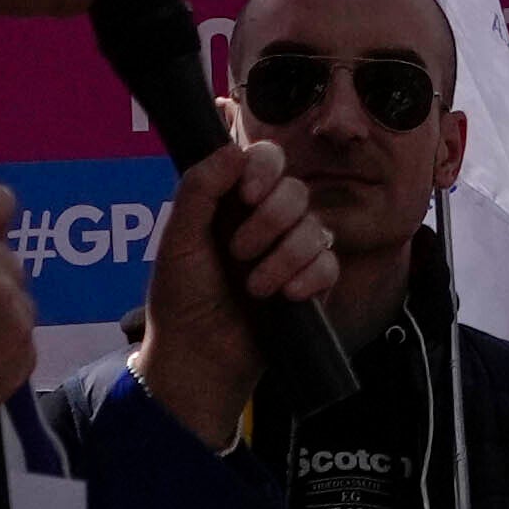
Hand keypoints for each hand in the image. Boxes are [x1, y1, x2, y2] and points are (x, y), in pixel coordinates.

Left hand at [129, 138, 333, 445]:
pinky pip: (329, 264)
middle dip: (270, 220)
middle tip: (239, 251)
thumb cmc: (180, 300)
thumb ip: (200, 189)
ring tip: (254, 287)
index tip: (246, 194)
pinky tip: (285, 296)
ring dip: (284, 257)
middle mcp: (266, 223)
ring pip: (315, 228)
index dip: (264, 169)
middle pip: (296, 191)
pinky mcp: (312, 285)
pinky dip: (308, 278)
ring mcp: (291, 253)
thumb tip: (234, 150)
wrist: (199, 357)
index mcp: (233, 204)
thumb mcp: (178, 240)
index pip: (267, 161)